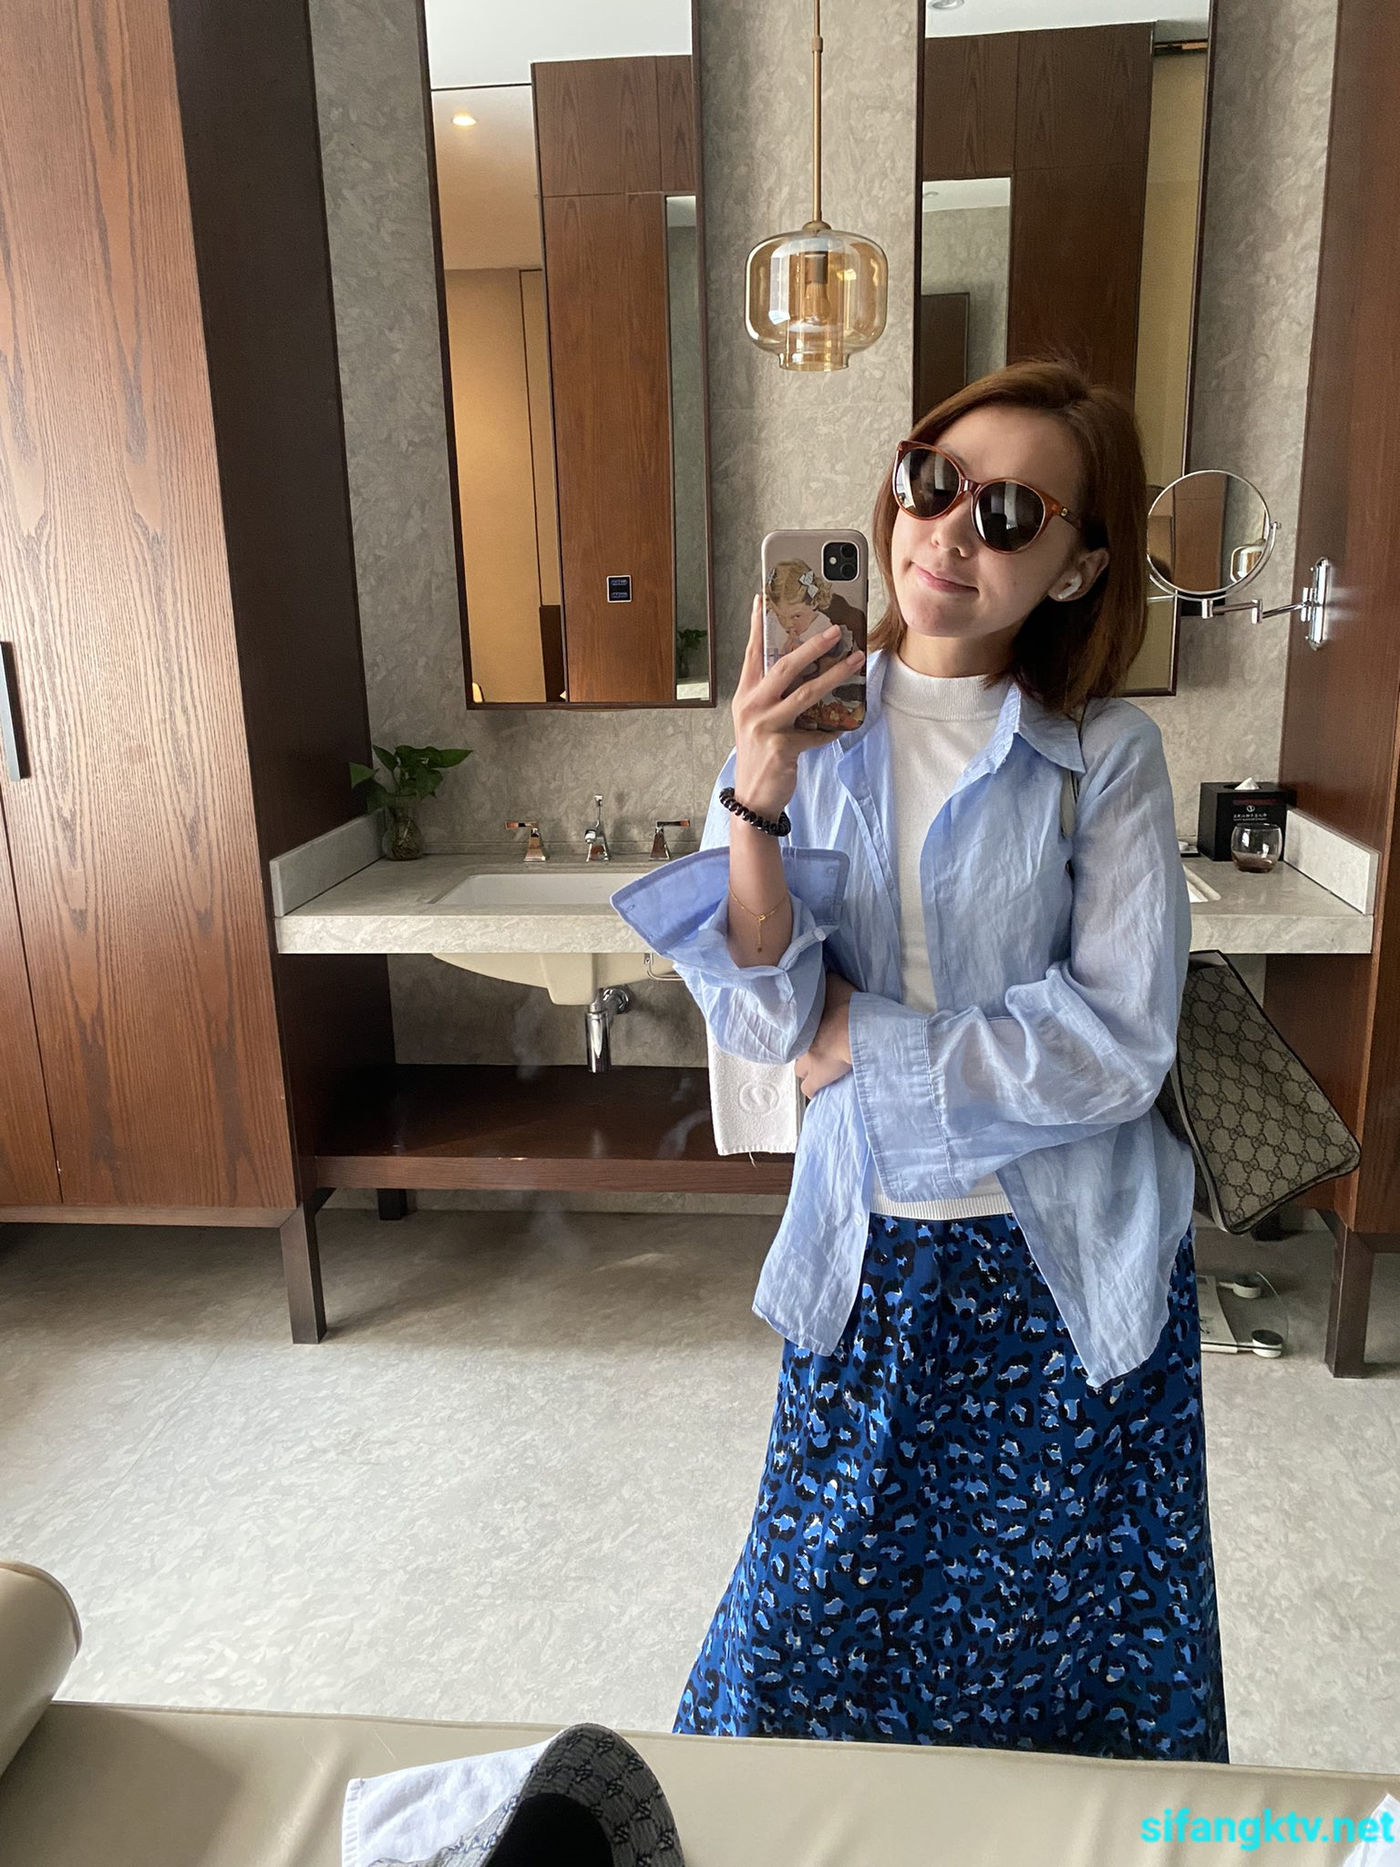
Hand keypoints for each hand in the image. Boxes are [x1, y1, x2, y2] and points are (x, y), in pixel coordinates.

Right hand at [732, 595, 865, 817]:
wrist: (753, 797)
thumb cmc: (760, 754)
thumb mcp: (758, 720)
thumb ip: (774, 696)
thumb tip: (809, 672)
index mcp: (745, 696)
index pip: (753, 653)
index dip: (759, 626)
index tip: (763, 598)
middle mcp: (752, 707)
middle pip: (785, 667)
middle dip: (813, 645)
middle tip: (836, 630)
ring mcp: (765, 727)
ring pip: (806, 695)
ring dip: (835, 676)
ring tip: (856, 661)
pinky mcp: (781, 747)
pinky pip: (816, 733)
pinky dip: (831, 730)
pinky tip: (842, 727)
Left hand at [794, 970, 855, 1099]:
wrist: (854, 1029)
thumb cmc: (847, 1006)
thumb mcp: (836, 983)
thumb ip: (828, 979)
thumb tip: (824, 970)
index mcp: (803, 1021)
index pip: (794, 1029)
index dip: (805, 1031)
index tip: (813, 1031)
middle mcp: (800, 1041)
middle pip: (795, 1048)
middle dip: (804, 1049)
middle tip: (819, 1047)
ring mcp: (807, 1061)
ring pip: (799, 1070)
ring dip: (808, 1068)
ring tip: (822, 1066)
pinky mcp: (818, 1078)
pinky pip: (810, 1089)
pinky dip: (815, 1089)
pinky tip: (821, 1088)